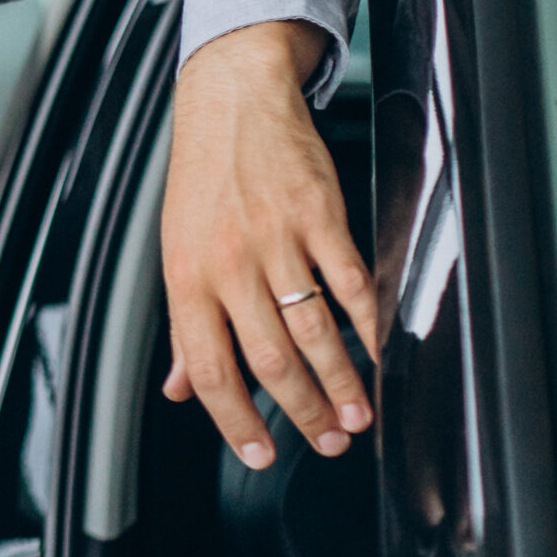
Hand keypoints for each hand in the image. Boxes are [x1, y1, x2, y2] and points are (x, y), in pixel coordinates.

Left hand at [159, 20, 379, 467]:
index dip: (236, 421)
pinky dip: (369, 324)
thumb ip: (184, 327)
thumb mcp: (177, 252)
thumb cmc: (202, 179)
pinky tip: (379, 352)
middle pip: (269, 359)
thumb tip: (181, 389)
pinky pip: (350, 282)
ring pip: (314, 330)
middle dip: (301, 412)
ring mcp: (277, 239)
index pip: (210, 369)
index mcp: (188, 278)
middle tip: (326, 442)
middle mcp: (230, 263)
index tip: (260, 454)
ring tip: (356, 416)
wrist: (231, 102)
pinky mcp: (320, 216)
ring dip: (341, 382)